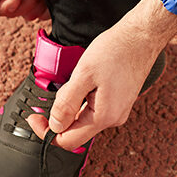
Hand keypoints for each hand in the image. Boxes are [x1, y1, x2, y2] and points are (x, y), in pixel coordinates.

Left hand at [27, 0, 176, 148]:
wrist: (142, 36)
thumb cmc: (116, 50)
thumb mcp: (83, 75)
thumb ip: (66, 103)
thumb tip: (54, 125)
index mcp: (104, 116)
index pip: (67, 140)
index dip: (46, 130)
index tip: (34, 117)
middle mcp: (113, 118)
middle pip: (76, 130)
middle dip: (59, 114)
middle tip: (57, 88)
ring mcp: (118, 110)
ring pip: (85, 118)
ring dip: (72, 104)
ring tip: (77, 78)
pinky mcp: (120, 101)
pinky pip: (95, 109)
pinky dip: (84, 98)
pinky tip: (87, 79)